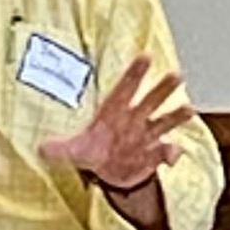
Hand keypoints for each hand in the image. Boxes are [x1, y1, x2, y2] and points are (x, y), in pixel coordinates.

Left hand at [40, 55, 194, 190]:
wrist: (108, 173)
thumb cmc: (92, 152)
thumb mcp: (73, 151)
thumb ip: (59, 149)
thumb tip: (41, 149)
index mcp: (114, 111)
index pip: (125, 88)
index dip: (134, 73)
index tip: (145, 56)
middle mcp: (134, 119)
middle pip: (151, 100)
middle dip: (163, 88)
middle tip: (176, 75)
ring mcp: (147, 135)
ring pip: (164, 121)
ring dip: (176, 115)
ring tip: (188, 109)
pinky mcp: (155, 154)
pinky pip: (167, 151)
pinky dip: (172, 153)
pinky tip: (172, 157)